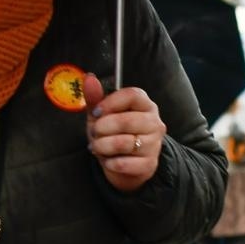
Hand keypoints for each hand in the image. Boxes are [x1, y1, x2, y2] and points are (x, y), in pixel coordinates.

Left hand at [84, 73, 165, 192]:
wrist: (123, 165)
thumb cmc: (112, 134)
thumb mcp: (101, 114)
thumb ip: (95, 97)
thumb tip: (89, 77)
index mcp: (145, 105)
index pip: (132, 95)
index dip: (110, 103)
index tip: (96, 112)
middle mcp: (154, 122)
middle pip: (126, 120)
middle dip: (102, 128)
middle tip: (94, 133)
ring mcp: (154, 144)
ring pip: (123, 143)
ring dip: (102, 146)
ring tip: (97, 147)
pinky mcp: (150, 164)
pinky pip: (124, 163)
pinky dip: (110, 163)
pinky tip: (108, 160)